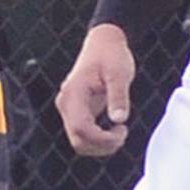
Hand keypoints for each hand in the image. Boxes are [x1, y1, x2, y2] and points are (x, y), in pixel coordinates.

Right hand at [56, 24, 135, 156]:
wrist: (103, 43)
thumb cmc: (111, 55)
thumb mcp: (119, 73)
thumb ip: (118, 96)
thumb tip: (119, 119)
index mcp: (74, 93)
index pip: (81, 128)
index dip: (102, 138)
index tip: (123, 129)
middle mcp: (66, 103)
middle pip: (78, 140)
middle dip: (102, 145)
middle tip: (123, 133)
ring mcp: (69, 109)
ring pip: (79, 142)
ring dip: (100, 146)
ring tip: (120, 132)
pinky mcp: (75, 112)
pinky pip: (82, 135)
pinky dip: (98, 140)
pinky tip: (113, 130)